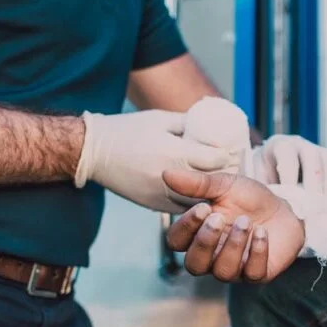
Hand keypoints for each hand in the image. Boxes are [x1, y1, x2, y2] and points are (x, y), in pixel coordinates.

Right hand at [74, 110, 238, 212]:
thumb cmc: (128, 130)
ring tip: (217, 184)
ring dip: (209, 194)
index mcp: (175, 152)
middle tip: (231, 168)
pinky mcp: (153, 205)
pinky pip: (180, 207)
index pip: (215, 160)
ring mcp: (162, 195)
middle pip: (211, 182)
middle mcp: (171, 178)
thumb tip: (210, 124)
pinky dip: (191, 202)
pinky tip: (198, 194)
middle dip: (223, 175)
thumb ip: (187, 123)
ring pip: (198, 200)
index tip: (232, 152)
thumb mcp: (161, 119)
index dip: (227, 156)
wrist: (93, 152)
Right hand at [163, 170, 304, 281]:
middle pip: (194, 265)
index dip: (185, 227)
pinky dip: (257, 252)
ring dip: (233, 245)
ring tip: (246, 222)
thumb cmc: (248, 200)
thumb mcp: (223, 185)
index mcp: (197, 236)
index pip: (176, 242)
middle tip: (219, 218)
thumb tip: (166, 173)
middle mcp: (211, 257)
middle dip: (205, 242)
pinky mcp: (258, 274)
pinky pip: (252, 274)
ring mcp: (235, 269)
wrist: (283, 209)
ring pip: (223, 272)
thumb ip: (196, 183)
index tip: (203, 207)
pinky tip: (262, 232)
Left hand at [248, 134, 326, 193]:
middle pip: (312, 159)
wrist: (269, 159)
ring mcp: (315, 148)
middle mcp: (300, 143)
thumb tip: (268, 200)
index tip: (291, 197)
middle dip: (314, 182)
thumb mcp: (256, 176)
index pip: (288, 158)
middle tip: (313, 204)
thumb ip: (262, 185)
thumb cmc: (263, 172)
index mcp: (280, 145)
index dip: (290, 177)